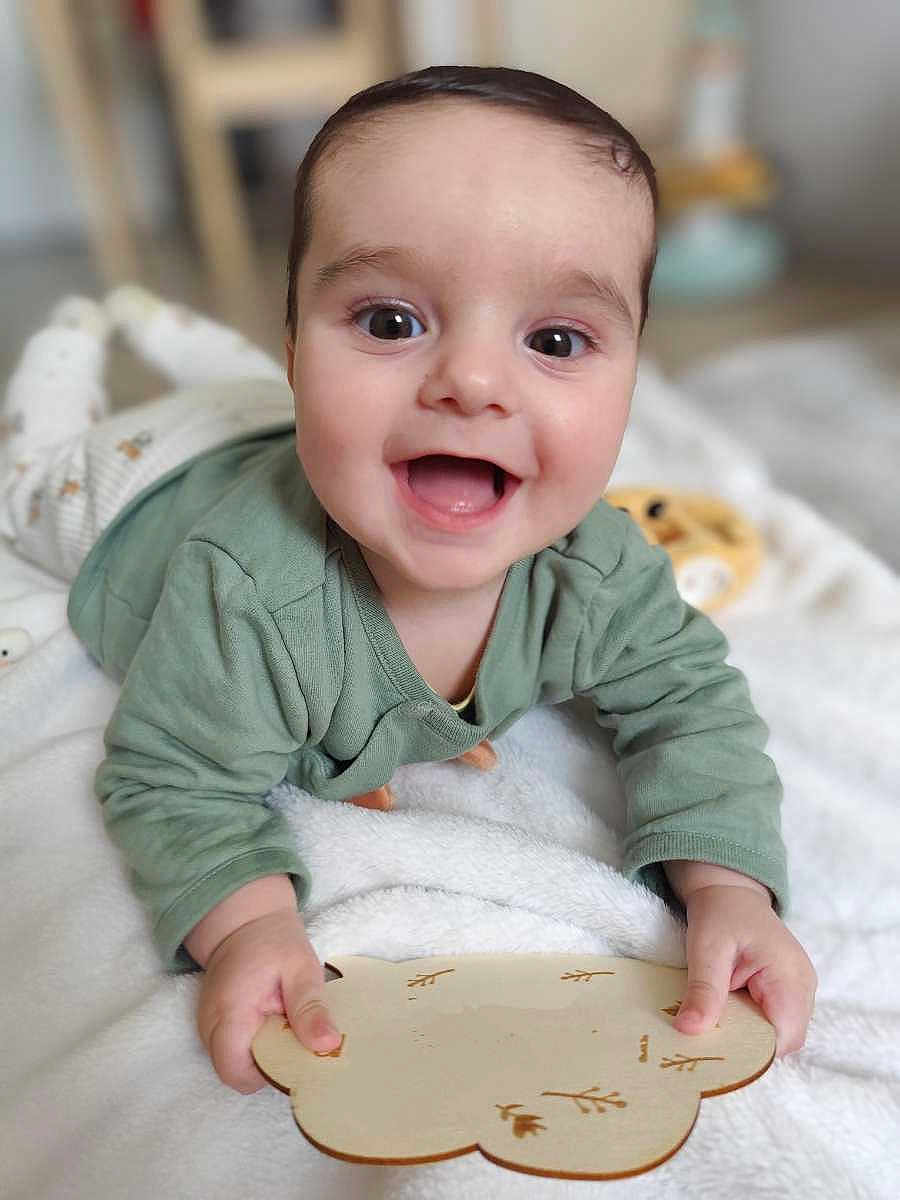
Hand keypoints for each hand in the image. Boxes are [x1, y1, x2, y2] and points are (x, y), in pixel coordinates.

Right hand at [187, 879, 341, 1092]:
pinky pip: (234, 1051)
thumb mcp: (301, 968)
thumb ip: (310, 1008)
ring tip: (289, 1027)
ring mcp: (207, 1028)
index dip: (271, 1074)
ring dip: (265, 1056)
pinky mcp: (214, 1027)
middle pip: (237, 1074)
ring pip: (235, 1065)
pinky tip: (277, 1025)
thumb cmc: (274, 941)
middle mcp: (210, 1027)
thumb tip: (327, 1046)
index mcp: (230, 1013)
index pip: (238, 1073)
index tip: (299, 1056)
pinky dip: (257, 1047)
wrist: (245, 922)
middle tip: (299, 1039)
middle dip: (271, 1067)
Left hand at [663, 863, 815, 1056]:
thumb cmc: (720, 913)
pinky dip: (748, 1023)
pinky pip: (771, 1020)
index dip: (751, 1051)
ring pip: (777, 1034)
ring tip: (713, 1025)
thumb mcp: (706, 948)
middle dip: (746, 1045)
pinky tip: (723, 1014)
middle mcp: (803, 988)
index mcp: (791, 978)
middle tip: (707, 1041)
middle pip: (782, 1040)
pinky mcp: (785, 991)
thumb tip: (689, 1030)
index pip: (783, 1038)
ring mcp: (798, 990)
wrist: (729, 890)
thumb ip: (703, 990)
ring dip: (746, 1034)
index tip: (715, 1053)